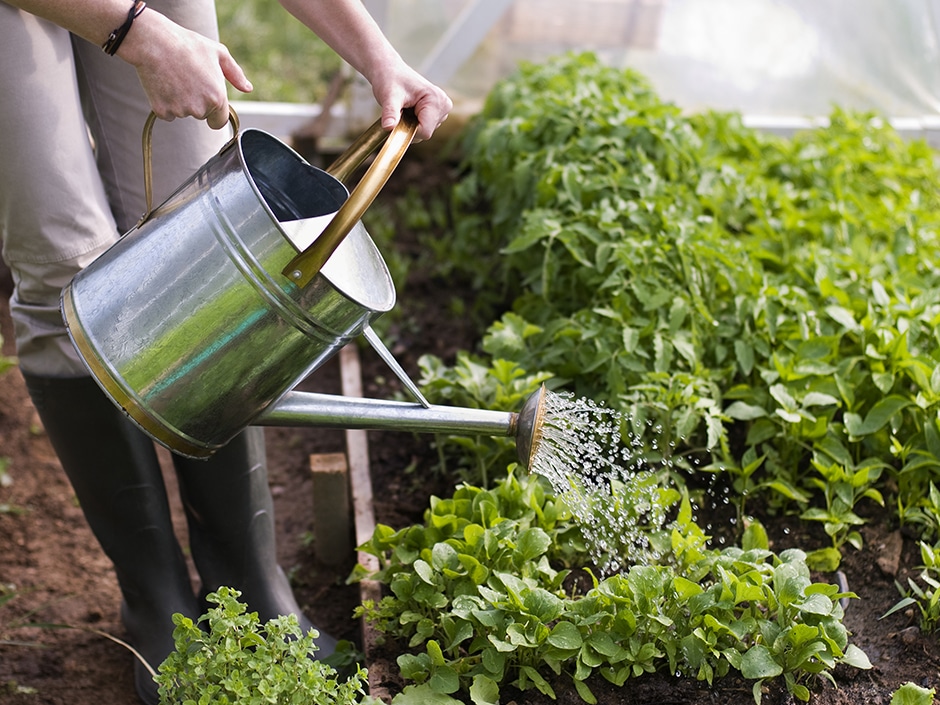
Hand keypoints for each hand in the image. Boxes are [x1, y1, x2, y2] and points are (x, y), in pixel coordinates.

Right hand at [119, 9, 252, 128]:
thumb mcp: (219, 53)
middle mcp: (200, 109)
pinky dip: (164, 102)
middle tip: (187, 79)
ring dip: (180, 101)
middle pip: (201, 115)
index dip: (215, 113)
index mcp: (217, 98)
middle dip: (197, 102)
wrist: (154, 41)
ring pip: (183, 113)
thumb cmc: (188, 44)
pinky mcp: (162, 111)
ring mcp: (180, 111)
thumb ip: (236, 74)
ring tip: (175, 77)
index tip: (208, 103)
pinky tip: (163, 83)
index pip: (219, 122)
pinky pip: (166, 113)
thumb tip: (248, 88)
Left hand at [369, 59, 452, 140]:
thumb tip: (388, 127)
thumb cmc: (390, 79)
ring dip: (410, 125)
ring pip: (424, 132)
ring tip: (404, 108)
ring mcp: (442, 110)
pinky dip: (413, 124)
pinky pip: (424, 128)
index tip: (395, 120)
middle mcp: (443, 105)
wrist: (390, 70)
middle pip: (425, 133)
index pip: (425, 131)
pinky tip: (408, 110)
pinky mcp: (437, 113)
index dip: (408, 131)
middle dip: (409, 127)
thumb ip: (391, 113)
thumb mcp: (388, 96)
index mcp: (436, 100)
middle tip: (399, 110)